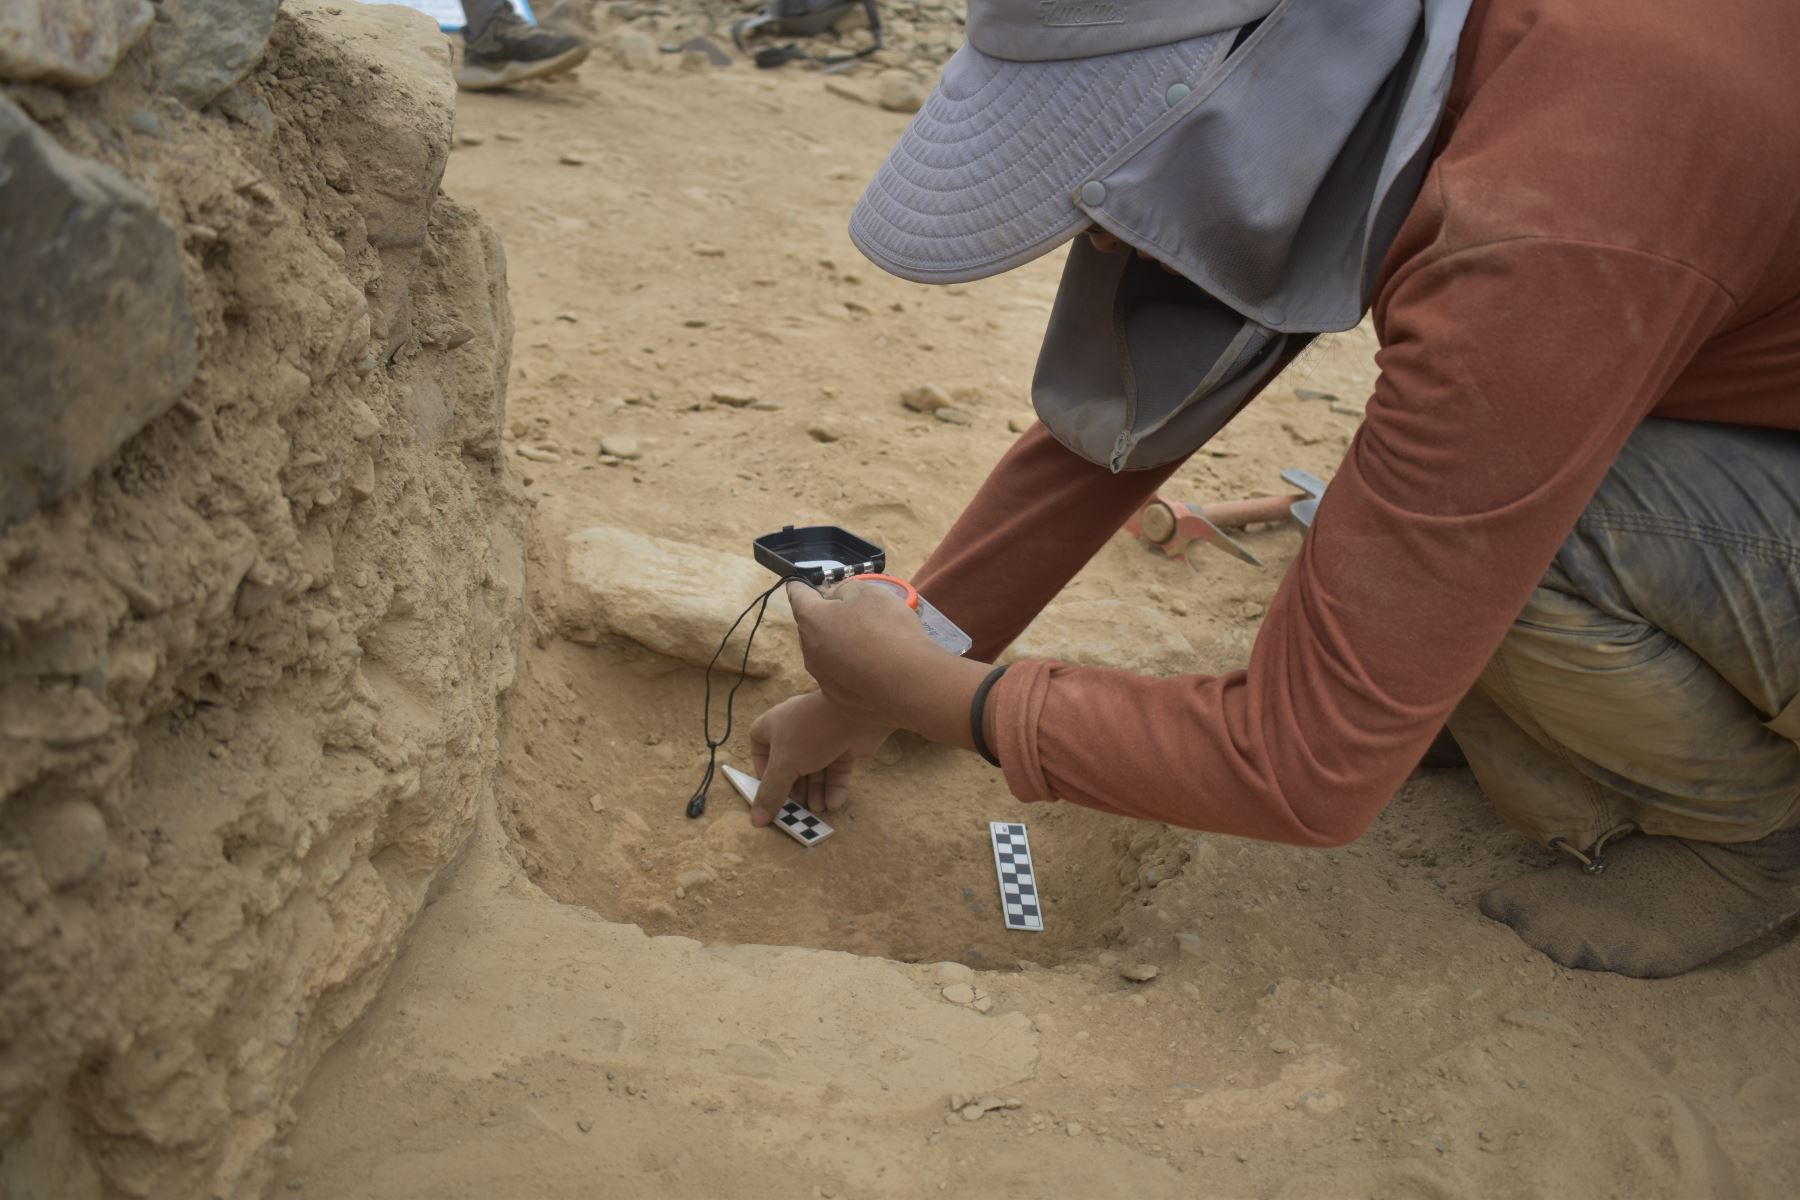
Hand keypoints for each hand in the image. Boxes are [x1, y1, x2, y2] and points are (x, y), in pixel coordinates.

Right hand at [747, 691, 892, 824]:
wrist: (857, 711)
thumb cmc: (811, 732)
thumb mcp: (785, 765)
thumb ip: (771, 793)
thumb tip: (756, 819)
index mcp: (774, 726)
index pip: (760, 747)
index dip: (762, 769)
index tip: (769, 788)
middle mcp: (796, 731)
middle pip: (789, 766)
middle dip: (794, 789)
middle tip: (798, 807)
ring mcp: (821, 739)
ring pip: (814, 770)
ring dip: (816, 792)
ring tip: (818, 808)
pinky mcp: (844, 746)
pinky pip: (835, 770)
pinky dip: (834, 787)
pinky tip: (834, 803)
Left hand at [785, 579, 941, 714]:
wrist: (910, 682)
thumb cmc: (887, 628)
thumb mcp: (869, 592)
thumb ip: (845, 589)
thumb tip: (835, 596)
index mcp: (811, 619)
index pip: (797, 594)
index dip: (802, 584)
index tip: (804, 581)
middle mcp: (808, 649)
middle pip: (812, 625)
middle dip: (827, 616)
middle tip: (855, 613)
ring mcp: (821, 676)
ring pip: (824, 651)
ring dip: (838, 643)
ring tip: (869, 642)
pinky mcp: (836, 696)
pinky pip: (839, 674)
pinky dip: (850, 667)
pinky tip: (872, 667)